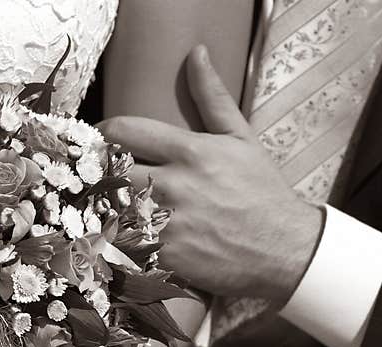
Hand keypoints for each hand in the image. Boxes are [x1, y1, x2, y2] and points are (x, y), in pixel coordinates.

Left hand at [98, 45, 323, 305]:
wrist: (283, 248)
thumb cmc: (261, 191)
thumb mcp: (241, 138)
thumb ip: (212, 97)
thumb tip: (196, 54)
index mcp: (190, 151)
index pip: (123, 131)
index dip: (104, 133)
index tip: (102, 138)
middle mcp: (175, 185)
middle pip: (109, 171)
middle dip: (98, 171)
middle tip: (97, 174)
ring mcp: (168, 223)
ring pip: (112, 209)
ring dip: (104, 205)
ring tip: (104, 204)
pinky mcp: (166, 256)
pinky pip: (126, 243)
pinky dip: (118, 238)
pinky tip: (121, 235)